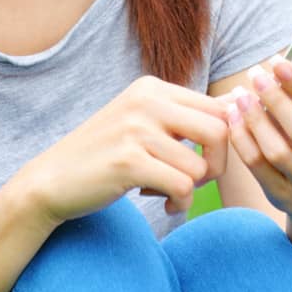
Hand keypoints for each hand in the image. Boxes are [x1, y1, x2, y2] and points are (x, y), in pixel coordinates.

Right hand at [18, 74, 231, 225]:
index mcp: (153, 87)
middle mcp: (147, 101)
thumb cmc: (105, 155)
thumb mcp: (144, 123)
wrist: (51, 181)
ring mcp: (136, 129)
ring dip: (191, 189)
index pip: (219, 108)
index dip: (225, 142)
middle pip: (221, 131)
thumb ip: (186, 115)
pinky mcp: (128, 161)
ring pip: (200, 166)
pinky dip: (180, 203)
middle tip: (194, 180)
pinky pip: (183, 186)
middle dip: (217, 165)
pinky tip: (163, 204)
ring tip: (166, 192)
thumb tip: (240, 103)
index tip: (205, 161)